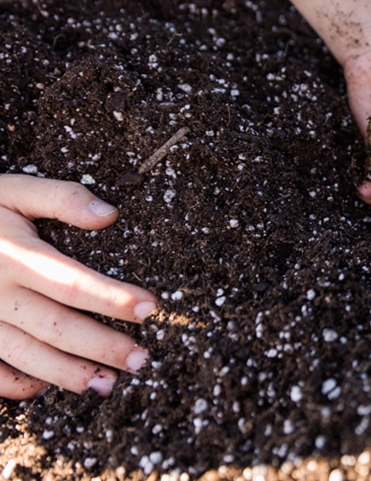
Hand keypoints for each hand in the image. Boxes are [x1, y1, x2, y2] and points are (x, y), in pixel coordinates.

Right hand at [0, 175, 156, 399]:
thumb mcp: (12, 190)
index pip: (72, 282)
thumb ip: (60, 198)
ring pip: (27, 356)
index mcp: (14, 256)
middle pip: (57, 327)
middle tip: (142, 359)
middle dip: (103, 346)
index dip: (113, 297)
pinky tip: (48, 386)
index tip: (151, 307)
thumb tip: (109, 214)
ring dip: (69, 374)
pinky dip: (18, 384)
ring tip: (108, 383)